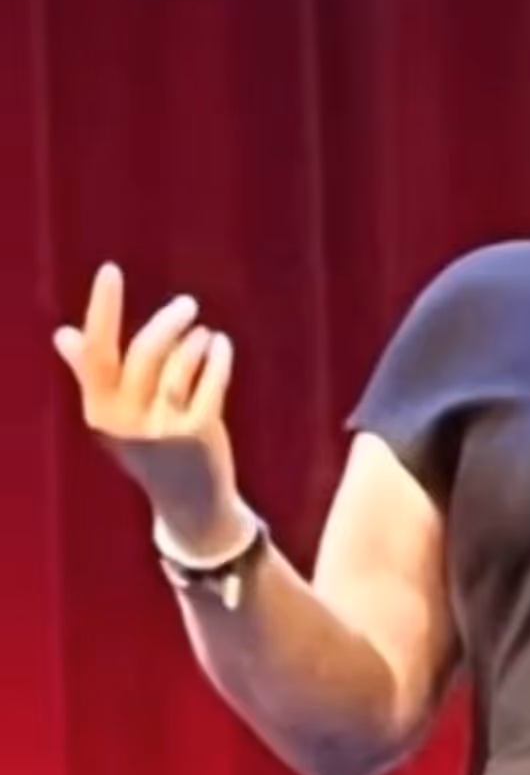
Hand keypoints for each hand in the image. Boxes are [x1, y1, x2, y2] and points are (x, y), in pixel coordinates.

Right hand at [53, 263, 244, 552]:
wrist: (190, 504)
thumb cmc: (151, 450)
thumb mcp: (116, 417)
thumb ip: (92, 375)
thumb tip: (63, 334)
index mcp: (99, 411)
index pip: (96, 351)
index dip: (102, 309)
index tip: (111, 270)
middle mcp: (125, 421)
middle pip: (145, 353)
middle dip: (168, 322)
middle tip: (188, 305)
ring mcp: (162, 428)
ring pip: (180, 366)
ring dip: (195, 342)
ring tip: (205, 334)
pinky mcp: (197, 433)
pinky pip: (209, 382)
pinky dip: (217, 359)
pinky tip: (221, 346)